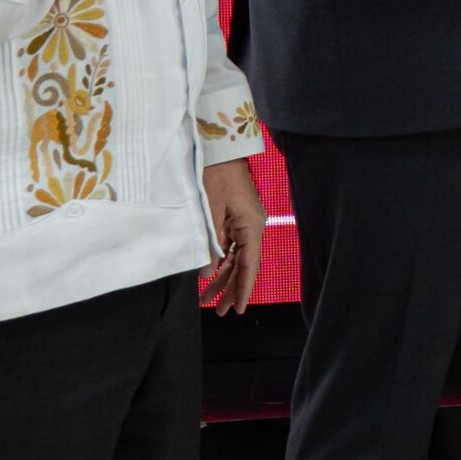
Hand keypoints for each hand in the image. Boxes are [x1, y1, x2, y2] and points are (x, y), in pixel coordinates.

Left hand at [199, 158, 263, 315]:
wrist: (220, 148)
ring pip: (237, 257)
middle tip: (218, 311)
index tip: (236, 309)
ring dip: (223, 277)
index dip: (242, 289)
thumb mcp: (209, 210)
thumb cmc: (215, 174)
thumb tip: (208, 273)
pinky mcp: (237, 217)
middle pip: (244, 264)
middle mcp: (252, 225)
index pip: (249, 265)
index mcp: (251, 225)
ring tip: (207, 298)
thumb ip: (210, 243)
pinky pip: (232, 246)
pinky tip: (212, 274)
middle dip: (230, 289)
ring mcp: (245, 222)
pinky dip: (222, 261)